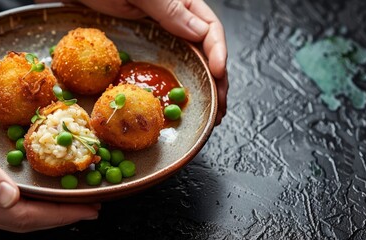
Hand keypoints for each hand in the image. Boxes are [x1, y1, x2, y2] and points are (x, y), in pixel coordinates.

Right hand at [0, 94, 99, 231]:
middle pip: (22, 221)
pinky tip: (47, 195)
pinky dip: (34, 203)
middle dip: (60, 217)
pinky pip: (8, 206)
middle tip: (92, 208)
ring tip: (76, 203)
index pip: (21, 216)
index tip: (89, 209)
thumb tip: (8, 200)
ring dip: (49, 212)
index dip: (58, 215)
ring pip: (15, 217)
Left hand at [36, 0, 227, 124]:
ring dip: (202, 87)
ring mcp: (160, 34)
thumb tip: (199, 31)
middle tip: (219, 108)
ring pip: (190, 62)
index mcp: (181, 3)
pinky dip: (178, 84)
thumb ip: (169, 9)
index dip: (218, 52)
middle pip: (205, 52)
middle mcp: (175, 20)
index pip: (210, 29)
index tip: (219, 73)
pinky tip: (183, 100)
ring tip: (212, 112)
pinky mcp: (145, 45)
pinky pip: (167, 66)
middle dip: (216, 80)